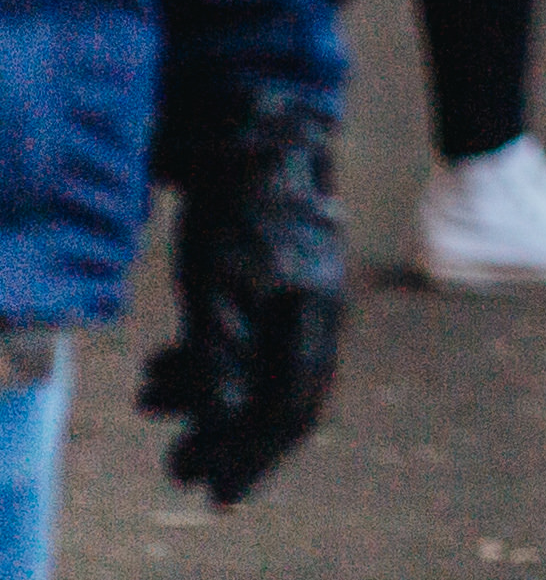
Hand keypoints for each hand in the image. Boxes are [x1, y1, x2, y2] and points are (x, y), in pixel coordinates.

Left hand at [138, 93, 341, 508]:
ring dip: (202, 393)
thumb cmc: (237, 213)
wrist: (254, 133)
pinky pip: (246, 333)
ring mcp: (301, 290)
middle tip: (176, 464)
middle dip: (221, 433)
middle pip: (276, 393)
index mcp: (314, 317)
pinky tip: (163, 361)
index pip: (291, 408)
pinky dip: (206, 357)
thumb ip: (219, 364)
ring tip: (147, 398)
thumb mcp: (216, 292)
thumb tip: (219, 428)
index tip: (218, 493)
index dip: (254, 457)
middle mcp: (317, 309)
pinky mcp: (277, 272)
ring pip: (255, 362)